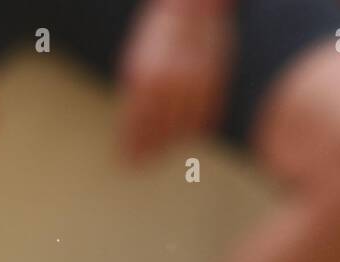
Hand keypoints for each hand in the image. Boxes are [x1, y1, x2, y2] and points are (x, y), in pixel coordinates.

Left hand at [118, 0, 233, 163]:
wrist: (192, 6)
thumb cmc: (158, 33)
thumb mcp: (135, 61)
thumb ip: (134, 95)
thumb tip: (130, 130)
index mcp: (143, 77)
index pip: (135, 124)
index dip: (130, 147)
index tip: (125, 165)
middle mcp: (168, 85)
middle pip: (158, 133)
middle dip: (148, 152)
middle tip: (140, 167)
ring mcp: (193, 86)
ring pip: (182, 131)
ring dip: (169, 145)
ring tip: (160, 154)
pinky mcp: (213, 86)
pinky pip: (203, 120)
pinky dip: (193, 132)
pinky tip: (183, 137)